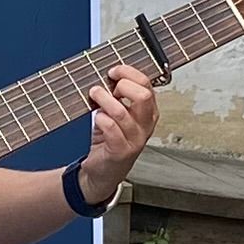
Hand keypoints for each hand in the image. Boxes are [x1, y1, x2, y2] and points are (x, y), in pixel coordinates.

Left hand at [73, 64, 160, 203]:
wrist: (102, 171)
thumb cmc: (110, 140)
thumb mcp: (119, 115)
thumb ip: (118, 97)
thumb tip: (107, 75)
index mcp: (149, 112)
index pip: (146, 84)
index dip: (128, 73)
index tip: (113, 71)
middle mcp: (146, 125)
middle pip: (142, 95)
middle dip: (121, 85)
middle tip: (106, 86)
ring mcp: (135, 139)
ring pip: (122, 111)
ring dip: (104, 99)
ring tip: (94, 95)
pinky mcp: (121, 151)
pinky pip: (111, 128)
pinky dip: (101, 119)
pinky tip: (96, 117)